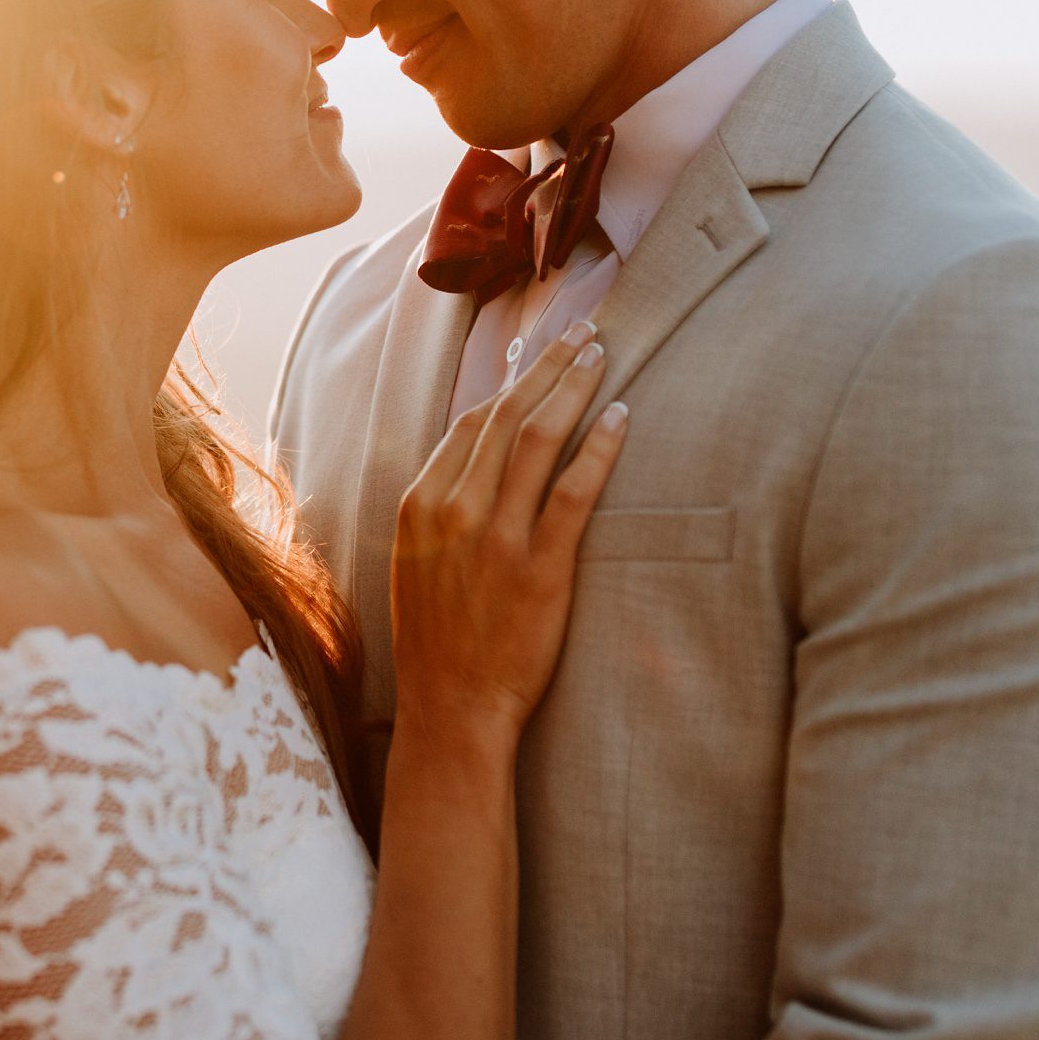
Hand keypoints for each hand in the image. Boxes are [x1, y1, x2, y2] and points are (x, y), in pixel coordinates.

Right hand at [392, 324, 625, 741]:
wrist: (451, 708)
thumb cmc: (438, 640)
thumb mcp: (416, 562)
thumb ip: (441, 508)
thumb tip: (478, 461)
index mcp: (420, 504)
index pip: (472, 422)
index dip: (511, 383)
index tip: (540, 357)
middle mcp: (454, 509)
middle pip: (507, 415)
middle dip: (549, 366)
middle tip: (583, 331)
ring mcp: (496, 536)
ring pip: (540, 438)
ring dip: (575, 386)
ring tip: (602, 356)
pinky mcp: (540, 566)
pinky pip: (575, 490)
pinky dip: (600, 447)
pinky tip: (622, 418)